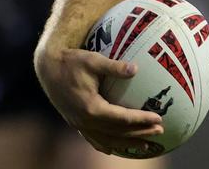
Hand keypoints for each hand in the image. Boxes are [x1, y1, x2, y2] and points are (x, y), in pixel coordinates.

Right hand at [34, 46, 164, 155]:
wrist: (48, 68)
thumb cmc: (72, 61)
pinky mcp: (75, 123)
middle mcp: (84, 120)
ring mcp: (79, 124)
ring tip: (145, 145)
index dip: (141, 120)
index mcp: (91, 108)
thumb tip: (136, 69)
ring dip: (126, 143)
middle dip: (139, 134)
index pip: (122, 118)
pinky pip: (93, 138)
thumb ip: (115, 66)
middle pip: (117, 133)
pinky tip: (115, 148)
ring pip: (106, 140)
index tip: (158, 118)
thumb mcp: (93, 61)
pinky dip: (107, 144)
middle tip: (160, 131)